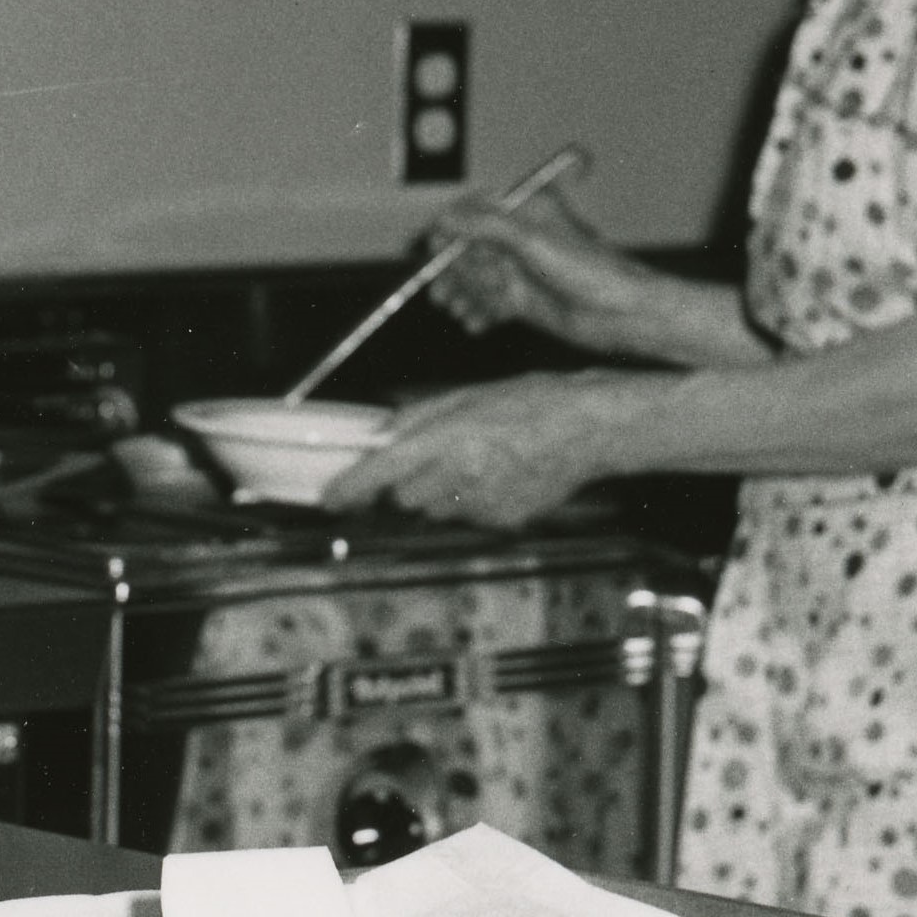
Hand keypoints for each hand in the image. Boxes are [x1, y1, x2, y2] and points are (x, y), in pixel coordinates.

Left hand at [326, 374, 640, 526]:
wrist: (586, 427)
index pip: (382, 473)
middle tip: (436, 459)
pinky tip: (502, 476)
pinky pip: (470, 517)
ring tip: (480, 461)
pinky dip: (474, 502)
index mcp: (446, 439)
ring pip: (437, 511)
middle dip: (407, 484)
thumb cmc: (528, 402)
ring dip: (442, 493)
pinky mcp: (504, 521)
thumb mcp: (464, 395)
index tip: (330, 500)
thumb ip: (415, 418)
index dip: (350, 490)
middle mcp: (460, 476)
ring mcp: (484, 504)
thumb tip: (380, 438)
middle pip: (405, 499)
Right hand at [427, 188, 663, 348]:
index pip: (472, 212)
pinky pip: (487, 303)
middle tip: (445, 291)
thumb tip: (445, 218)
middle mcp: (519, 238)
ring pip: (474, 279)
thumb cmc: (591, 270)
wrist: (622, 315)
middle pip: (467, 249)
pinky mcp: (523, 300)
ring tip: (462, 310)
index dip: (449, 232)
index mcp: (525, 211)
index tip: (434, 250)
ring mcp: (520, 270)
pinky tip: (476, 323)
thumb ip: (486, 227)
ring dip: (463, 295)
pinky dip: (478, 312)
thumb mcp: (533, 241)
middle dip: (455, 271)